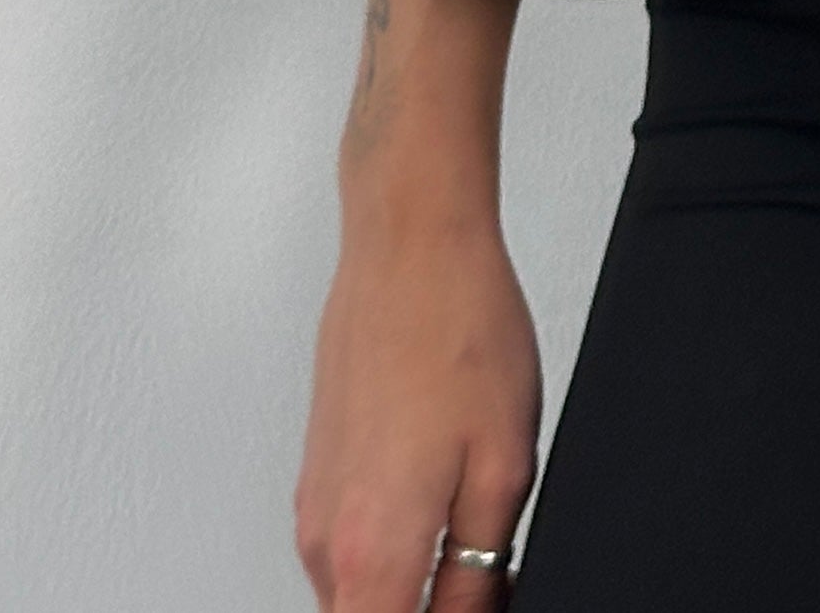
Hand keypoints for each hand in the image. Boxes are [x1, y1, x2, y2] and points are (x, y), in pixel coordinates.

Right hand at [291, 189, 540, 611]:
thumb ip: (481, 572)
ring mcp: (314, 508)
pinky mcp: (316, 476)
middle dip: (426, 611)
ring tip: (470, 526)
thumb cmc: (456, 330)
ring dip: (409, 586)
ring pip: (359, 594)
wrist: (409, 244)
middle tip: (482, 575)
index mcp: (373, 555)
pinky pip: (349, 549)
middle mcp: (326, 543)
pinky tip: (439, 497)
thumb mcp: (505, 468)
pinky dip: (391, 550)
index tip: (473, 605)